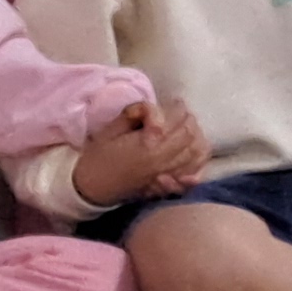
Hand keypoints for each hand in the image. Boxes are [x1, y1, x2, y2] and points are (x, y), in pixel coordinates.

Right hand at [73, 101, 207, 203]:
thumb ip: (138, 113)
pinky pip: (194, 173)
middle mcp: (164, 160)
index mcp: (150, 143)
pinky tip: (195, 150)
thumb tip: (157, 109)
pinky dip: (199, 160)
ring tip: (187, 128)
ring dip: (197, 136)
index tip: (174, 102)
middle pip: (191, 133)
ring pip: (198, 151)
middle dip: (188, 119)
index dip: (179, 108)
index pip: (178, 120)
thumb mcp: (113, 127)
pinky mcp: (169, 187)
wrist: (91, 188)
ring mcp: (169, 175)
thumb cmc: (99, 155)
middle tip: (180, 113)